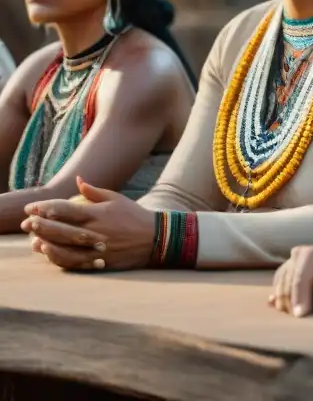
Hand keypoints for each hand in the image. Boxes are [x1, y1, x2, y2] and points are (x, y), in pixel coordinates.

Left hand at [21, 177, 154, 270]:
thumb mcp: (117, 199)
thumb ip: (94, 191)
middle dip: (40, 226)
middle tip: (26, 223)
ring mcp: (97, 249)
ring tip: (34, 240)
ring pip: (65, 248)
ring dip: (47, 244)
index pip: (65, 209)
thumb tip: (77, 180)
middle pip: (61, 229)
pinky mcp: (100, 262)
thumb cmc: (135, 216)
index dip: (45, 208)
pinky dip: (59, 259)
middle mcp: (96, 231)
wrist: (157, 238)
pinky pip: (75, 262)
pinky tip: (49, 254)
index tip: (31, 208)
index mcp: (99, 214)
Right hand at [270, 243, 312, 317]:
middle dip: (293, 305)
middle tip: (306, 322)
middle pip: (287, 285)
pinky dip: (284, 301)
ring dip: (289, 305)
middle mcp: (297, 255)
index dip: (300, 298)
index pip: (301, 279)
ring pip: (280, 289)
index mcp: (312, 253)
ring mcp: (289, 263)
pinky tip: (290, 310)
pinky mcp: (285, 272)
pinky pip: (278, 290)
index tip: (301, 316)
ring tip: (307, 312)